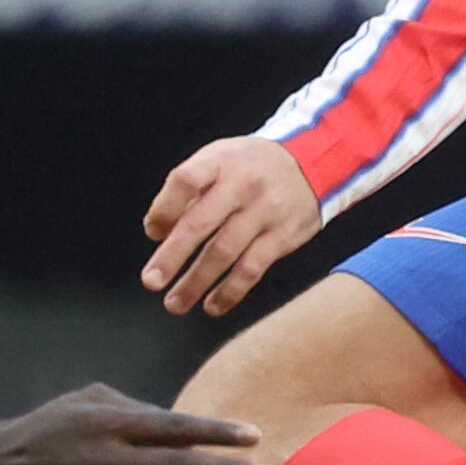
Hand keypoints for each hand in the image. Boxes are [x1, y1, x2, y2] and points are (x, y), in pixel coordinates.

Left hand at [142, 135, 322, 318]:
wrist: (314, 162)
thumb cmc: (253, 166)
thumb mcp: (221, 158)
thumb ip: (189, 190)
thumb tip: (157, 230)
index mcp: (220, 161)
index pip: (185, 181)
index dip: (164, 209)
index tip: (153, 232)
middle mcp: (242, 184)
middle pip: (200, 223)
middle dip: (172, 256)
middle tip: (151, 280)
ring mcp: (265, 211)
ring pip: (224, 253)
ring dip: (196, 282)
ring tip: (175, 303)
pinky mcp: (283, 235)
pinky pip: (252, 269)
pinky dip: (230, 292)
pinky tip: (212, 305)